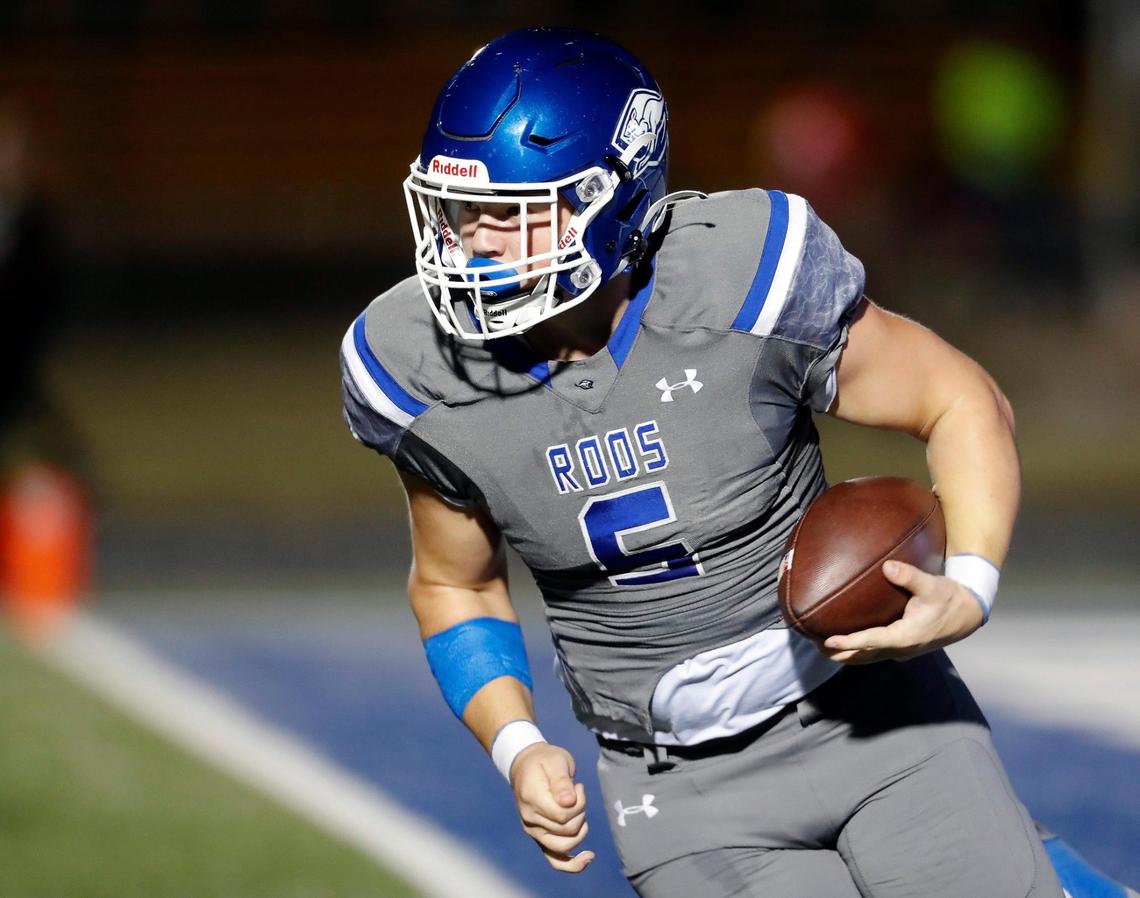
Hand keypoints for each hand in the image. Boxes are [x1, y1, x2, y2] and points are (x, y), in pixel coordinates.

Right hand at [511, 742, 594, 872]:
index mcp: (532, 799)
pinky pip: (554, 861)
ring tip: (579, 811)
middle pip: (566, 831)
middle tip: (579, 793)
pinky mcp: (539, 838)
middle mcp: (529, 819)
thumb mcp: (556, 760)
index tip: (579, 787)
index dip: (579, 804)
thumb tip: (568, 802)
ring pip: (563, 847)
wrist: (526, 765)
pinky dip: (572, 865)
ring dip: (580, 831)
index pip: (562, 816)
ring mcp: (533, 831)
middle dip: (581, 813)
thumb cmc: (545, 760)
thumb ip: (561, 781)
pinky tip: (588, 859)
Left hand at [818, 560, 984, 663]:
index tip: (829, 641)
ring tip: (820, 647)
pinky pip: (873, 654)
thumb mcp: (932, 585)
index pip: (872, 641)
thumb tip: (888, 566)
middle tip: (813, 644)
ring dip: (844, 656)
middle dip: (838, 654)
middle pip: (863, 657)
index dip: (849, 642)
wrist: (967, 614)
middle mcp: (901, 649)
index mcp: (907, 636)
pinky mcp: (901, 648)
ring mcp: (901, 651)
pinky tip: (843, 644)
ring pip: (867, 658)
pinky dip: (856, 652)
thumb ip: (910, 576)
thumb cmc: (948, 598)